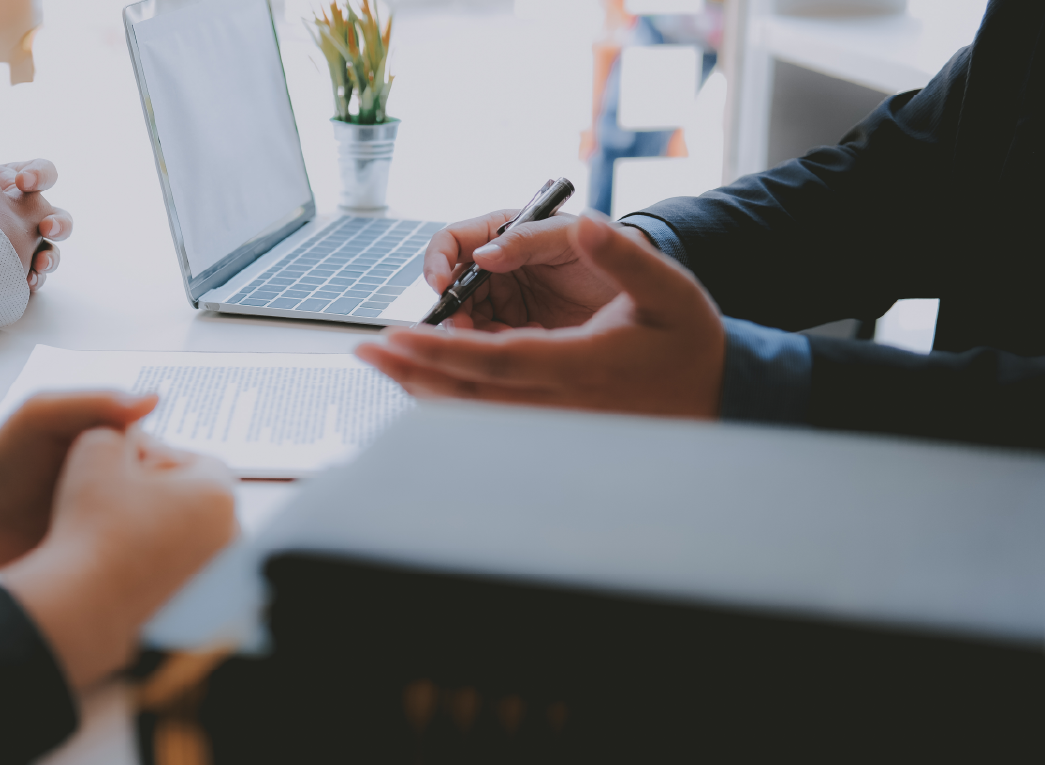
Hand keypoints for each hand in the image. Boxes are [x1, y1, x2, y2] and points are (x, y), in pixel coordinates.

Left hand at [0, 101, 72, 291]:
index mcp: (20, 185)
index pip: (44, 172)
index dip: (39, 175)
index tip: (20, 182)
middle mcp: (31, 215)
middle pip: (62, 219)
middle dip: (59, 224)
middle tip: (46, 227)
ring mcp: (29, 244)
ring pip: (53, 253)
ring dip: (49, 259)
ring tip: (37, 267)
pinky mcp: (20, 270)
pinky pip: (35, 278)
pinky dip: (32, 280)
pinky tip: (25, 284)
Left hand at [0, 392, 158, 567]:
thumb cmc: (3, 457)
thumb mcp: (43, 416)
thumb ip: (93, 402)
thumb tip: (155, 399)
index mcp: (124, 449)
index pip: (175, 462)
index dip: (175, 478)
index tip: (163, 494)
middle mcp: (130, 487)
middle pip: (175, 503)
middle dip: (174, 518)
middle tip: (155, 534)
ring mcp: (121, 524)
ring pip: (162, 537)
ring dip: (161, 547)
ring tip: (142, 557)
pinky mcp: (108, 557)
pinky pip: (137, 564)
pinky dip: (140, 569)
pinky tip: (133, 576)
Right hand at [2, 427, 236, 689]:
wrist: (83, 602)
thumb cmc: (92, 526)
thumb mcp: (95, 450)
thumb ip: (116, 429)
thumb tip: (127, 434)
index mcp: (218, 493)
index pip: (196, 460)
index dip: (156, 459)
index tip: (126, 471)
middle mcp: (230, 534)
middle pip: (198, 496)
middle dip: (163, 491)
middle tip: (121, 496)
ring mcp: (217, 572)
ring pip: (190, 531)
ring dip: (160, 523)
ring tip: (118, 526)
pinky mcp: (199, 600)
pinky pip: (181, 564)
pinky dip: (158, 557)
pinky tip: (123, 557)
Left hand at [358, 210, 726, 417]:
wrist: (720, 394)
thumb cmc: (691, 339)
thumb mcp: (668, 286)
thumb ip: (622, 255)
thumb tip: (583, 223)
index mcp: (580, 367)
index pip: (492, 360)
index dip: (438, 350)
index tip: (395, 334)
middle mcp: (560, 404)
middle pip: (469, 396)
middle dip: (411, 372)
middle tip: (364, 352)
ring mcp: (554, 422)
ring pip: (474, 413)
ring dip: (423, 388)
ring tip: (383, 364)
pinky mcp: (553, 425)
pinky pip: (489, 417)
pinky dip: (450, 399)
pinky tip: (424, 381)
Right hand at [422, 209, 621, 330]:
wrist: (647, 287)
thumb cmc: (612, 248)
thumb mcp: (570, 238)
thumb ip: (528, 241)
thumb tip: (483, 254)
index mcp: (503, 234)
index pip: (452, 243)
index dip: (438, 262)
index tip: (440, 285)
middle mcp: (498, 268)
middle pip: (452, 289)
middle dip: (453, 309)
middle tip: (464, 328)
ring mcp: (506, 301)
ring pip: (468, 321)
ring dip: (476, 334)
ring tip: (510, 338)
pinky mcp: (519, 331)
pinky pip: (494, 345)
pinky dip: (503, 349)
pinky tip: (530, 346)